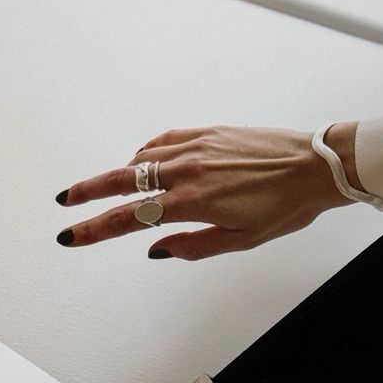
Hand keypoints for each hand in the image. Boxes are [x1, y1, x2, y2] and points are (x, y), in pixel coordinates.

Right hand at [55, 123, 359, 259]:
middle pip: (122, 181)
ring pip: (142, 160)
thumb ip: (194, 246)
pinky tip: (143, 163)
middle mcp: (189, 170)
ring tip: (108, 188)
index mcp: (194, 202)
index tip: (70, 236)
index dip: (95, 229)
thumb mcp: (243, 240)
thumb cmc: (288, 206)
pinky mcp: (208, 132)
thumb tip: (156, 250)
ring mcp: (197, 147)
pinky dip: (146, 154)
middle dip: (88, 192)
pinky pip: (164, 142)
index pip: (130, 218)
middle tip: (65, 202)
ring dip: (119, 175)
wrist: (317, 167)